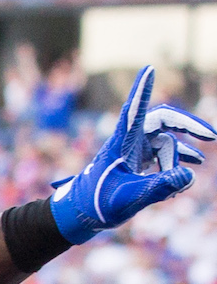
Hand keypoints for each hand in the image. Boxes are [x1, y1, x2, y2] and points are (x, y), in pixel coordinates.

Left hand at [49, 65, 214, 243]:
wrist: (81, 215)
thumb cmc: (97, 204)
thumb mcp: (128, 199)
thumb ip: (158, 188)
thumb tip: (189, 176)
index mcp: (121, 142)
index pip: (134, 110)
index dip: (142, 90)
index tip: (148, 69)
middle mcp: (129, 140)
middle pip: (164, 121)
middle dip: (188, 126)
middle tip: (212, 135)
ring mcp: (134, 149)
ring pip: (166, 143)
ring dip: (179, 156)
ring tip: (194, 168)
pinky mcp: (137, 159)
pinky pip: (163, 153)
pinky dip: (175, 162)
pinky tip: (190, 168)